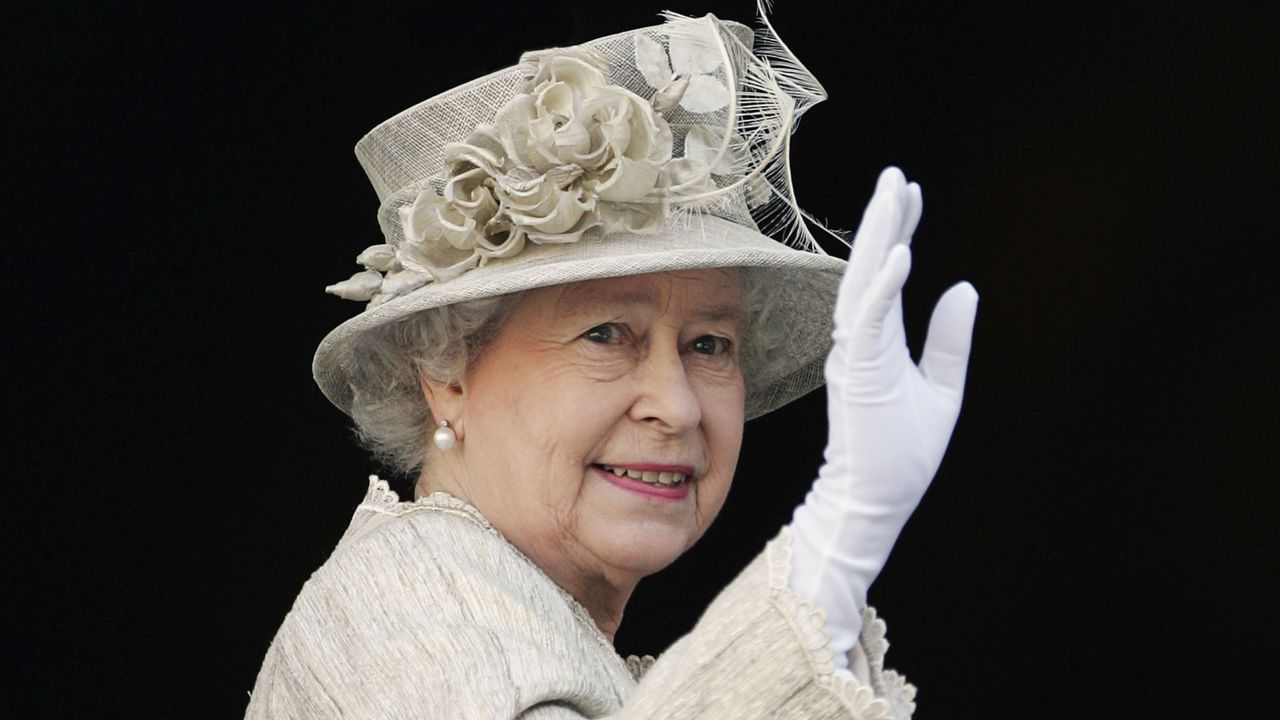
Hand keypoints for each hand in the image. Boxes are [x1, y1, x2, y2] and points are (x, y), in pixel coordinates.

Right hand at [789, 167, 977, 663]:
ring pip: (863, 282)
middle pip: (869, 267)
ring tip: (892, 194)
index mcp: (877, 344)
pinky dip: (883, 286)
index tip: (908, 192)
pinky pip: (870, 320)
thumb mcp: (943, 390)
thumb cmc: (902, 455)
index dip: (897, 232)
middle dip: (883, 220)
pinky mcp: (858, 373)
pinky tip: (901, 253)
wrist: (875, 503)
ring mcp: (856, 355)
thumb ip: (950, 340)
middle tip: (894, 175)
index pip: (885, 275)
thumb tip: (965, 287)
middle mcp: (860, 342)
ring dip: (878, 238)